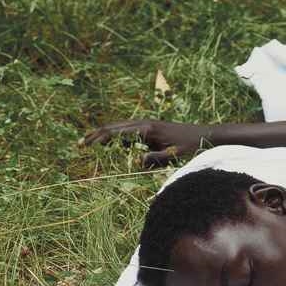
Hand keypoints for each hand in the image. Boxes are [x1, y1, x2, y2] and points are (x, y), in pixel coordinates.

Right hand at [78, 118, 205, 165]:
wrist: (205, 135)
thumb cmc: (190, 147)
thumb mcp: (173, 156)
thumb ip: (155, 159)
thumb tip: (136, 161)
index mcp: (146, 129)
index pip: (115, 132)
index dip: (98, 139)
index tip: (84, 145)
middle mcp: (144, 124)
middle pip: (113, 127)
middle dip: (95, 135)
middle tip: (79, 144)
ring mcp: (148, 125)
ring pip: (120, 128)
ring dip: (105, 135)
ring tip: (90, 143)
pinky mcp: (152, 129)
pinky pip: (129, 132)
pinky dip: (117, 137)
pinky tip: (113, 145)